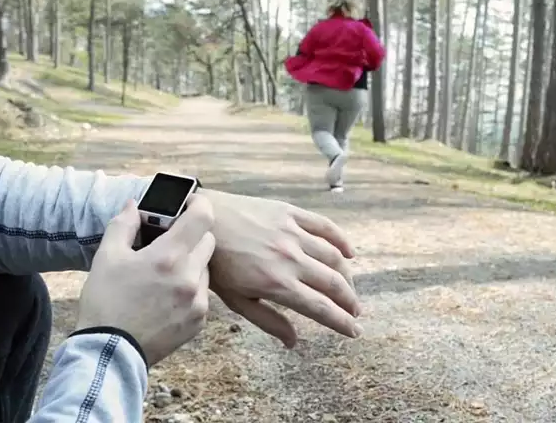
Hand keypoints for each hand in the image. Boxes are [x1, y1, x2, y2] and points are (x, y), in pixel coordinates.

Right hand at [75, 196, 215, 365]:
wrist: (109, 352)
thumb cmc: (105, 302)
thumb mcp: (107, 257)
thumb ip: (123, 225)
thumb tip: (134, 205)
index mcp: (169, 256)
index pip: (203, 217)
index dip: (199, 204)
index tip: (190, 204)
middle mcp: (190, 277)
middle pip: (208, 241)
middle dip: (192, 236)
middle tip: (170, 242)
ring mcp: (198, 301)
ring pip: (206, 268)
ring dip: (192, 264)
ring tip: (165, 274)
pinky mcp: (199, 321)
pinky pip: (203, 294)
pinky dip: (191, 290)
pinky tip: (167, 297)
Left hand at [199, 189, 360, 347]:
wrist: (200, 221)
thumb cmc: (215, 264)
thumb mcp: (236, 300)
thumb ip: (268, 320)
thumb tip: (293, 342)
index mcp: (277, 284)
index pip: (321, 307)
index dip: (341, 322)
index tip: (354, 331)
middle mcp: (290, 259)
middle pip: (333, 284)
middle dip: (350, 302)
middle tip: (356, 313)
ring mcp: (292, 233)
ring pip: (334, 257)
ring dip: (347, 276)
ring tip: (350, 289)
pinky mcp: (290, 213)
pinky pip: (325, 227)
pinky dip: (341, 241)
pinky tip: (349, 254)